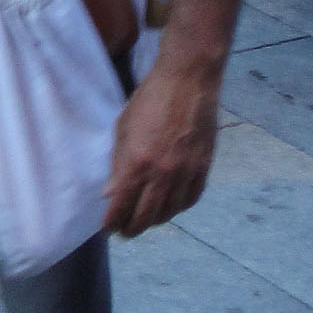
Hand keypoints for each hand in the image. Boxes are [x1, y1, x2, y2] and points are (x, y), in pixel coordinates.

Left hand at [102, 57, 220, 238]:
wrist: (187, 80)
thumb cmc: (149, 99)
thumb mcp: (123, 128)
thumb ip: (118, 164)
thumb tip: (111, 194)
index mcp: (137, 162)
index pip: (122, 206)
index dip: (113, 222)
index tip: (108, 229)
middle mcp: (162, 173)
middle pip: (146, 216)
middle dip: (132, 228)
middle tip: (125, 231)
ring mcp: (186, 171)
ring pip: (170, 211)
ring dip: (155, 220)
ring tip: (146, 220)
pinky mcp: (204, 166)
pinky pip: (191, 198)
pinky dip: (179, 207)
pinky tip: (171, 206)